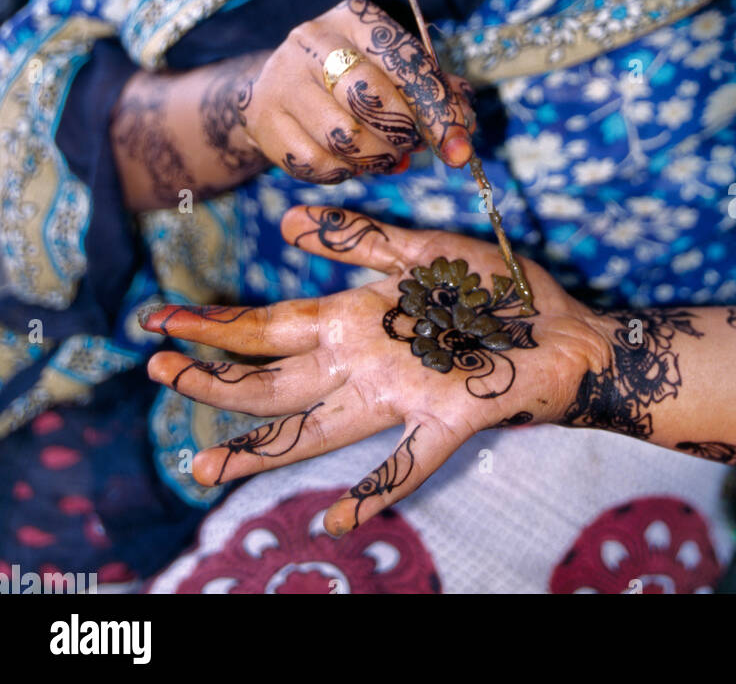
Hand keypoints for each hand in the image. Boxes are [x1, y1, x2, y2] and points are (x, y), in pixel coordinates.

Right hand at [141, 206, 608, 535]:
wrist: (572, 330)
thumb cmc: (501, 291)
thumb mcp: (426, 250)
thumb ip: (362, 240)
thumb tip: (290, 222)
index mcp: (357, 320)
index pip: (270, 327)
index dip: (215, 328)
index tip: (160, 324)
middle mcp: (368, 364)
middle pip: (275, 382)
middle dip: (214, 382)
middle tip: (155, 376)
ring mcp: (402, 397)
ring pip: (317, 429)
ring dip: (260, 447)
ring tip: (205, 466)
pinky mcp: (450, 418)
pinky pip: (407, 464)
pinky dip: (374, 493)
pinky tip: (336, 520)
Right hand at [239, 0, 475, 183]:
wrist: (276, 90)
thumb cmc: (351, 79)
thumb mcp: (391, 70)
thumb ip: (433, 91)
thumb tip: (465, 123)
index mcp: (355, 18)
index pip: (404, 62)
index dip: (437, 110)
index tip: (460, 148)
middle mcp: (314, 39)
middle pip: (369, 96)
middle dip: (402, 134)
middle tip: (412, 148)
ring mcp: (283, 78)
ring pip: (343, 136)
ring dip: (376, 158)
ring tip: (385, 156)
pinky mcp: (263, 119)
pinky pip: (316, 163)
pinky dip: (344, 173)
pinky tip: (351, 163)